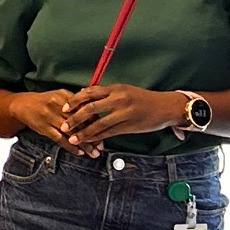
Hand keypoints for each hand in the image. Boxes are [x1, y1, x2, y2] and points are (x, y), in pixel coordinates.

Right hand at [8, 89, 94, 153]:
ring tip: (94, 152)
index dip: (96, 121)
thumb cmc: (45, 101)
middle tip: (102, 146)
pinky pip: (60, 139)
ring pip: (71, 132)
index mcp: (64, 96)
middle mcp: (57, 105)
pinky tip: (79, 152)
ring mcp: (50, 117)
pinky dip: (70, 147)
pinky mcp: (44, 128)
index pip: (84, 109)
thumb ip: (76, 101)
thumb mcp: (60, 95)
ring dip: (84, 144)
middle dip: (93, 135)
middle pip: (79, 122)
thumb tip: (95, 105)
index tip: (105, 130)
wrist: (22, 105)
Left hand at [60, 86, 183, 146]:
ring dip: (83, 132)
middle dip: (74, 118)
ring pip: (98, 124)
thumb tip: (86, 97)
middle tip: (64, 125)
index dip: (75, 100)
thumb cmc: (144, 98)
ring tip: (72, 138)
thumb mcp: (125, 91)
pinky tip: (88, 141)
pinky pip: (108, 133)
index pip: (89, 92)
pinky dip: (96, 138)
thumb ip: (107, 94)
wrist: (166, 107)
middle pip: (90, 108)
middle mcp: (119, 99)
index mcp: (116, 88)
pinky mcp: (129, 126)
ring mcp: (124, 113)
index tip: (64, 107)